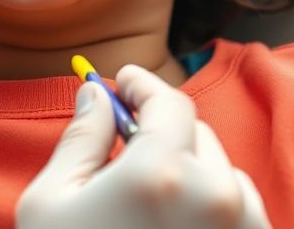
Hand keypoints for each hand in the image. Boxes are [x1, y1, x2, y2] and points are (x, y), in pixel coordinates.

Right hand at [16, 65, 270, 228]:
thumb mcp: (50, 203)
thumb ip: (80, 138)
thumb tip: (95, 93)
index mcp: (160, 171)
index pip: (167, 101)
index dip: (143, 84)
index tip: (124, 80)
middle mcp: (213, 194)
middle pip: (195, 132)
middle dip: (161, 130)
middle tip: (125, 143)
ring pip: (223, 173)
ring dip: (192, 170)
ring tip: (150, 202)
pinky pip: (243, 213)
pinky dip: (214, 207)